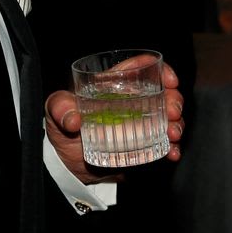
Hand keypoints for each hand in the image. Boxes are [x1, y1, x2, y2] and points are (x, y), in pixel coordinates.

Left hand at [44, 59, 183, 183]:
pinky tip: (173, 154)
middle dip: (174, 100)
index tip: (171, 81)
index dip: (161, 70)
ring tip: (174, 135)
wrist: (66, 164)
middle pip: (162, 92)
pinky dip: (172, 149)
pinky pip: (162, 144)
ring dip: (177, 124)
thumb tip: (74, 120)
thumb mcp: (54, 112)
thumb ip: (59, 108)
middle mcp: (132, 101)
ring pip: (167, 117)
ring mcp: (139, 123)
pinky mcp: (141, 145)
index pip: (142, 68)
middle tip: (172, 113)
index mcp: (114, 85)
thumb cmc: (60, 127)